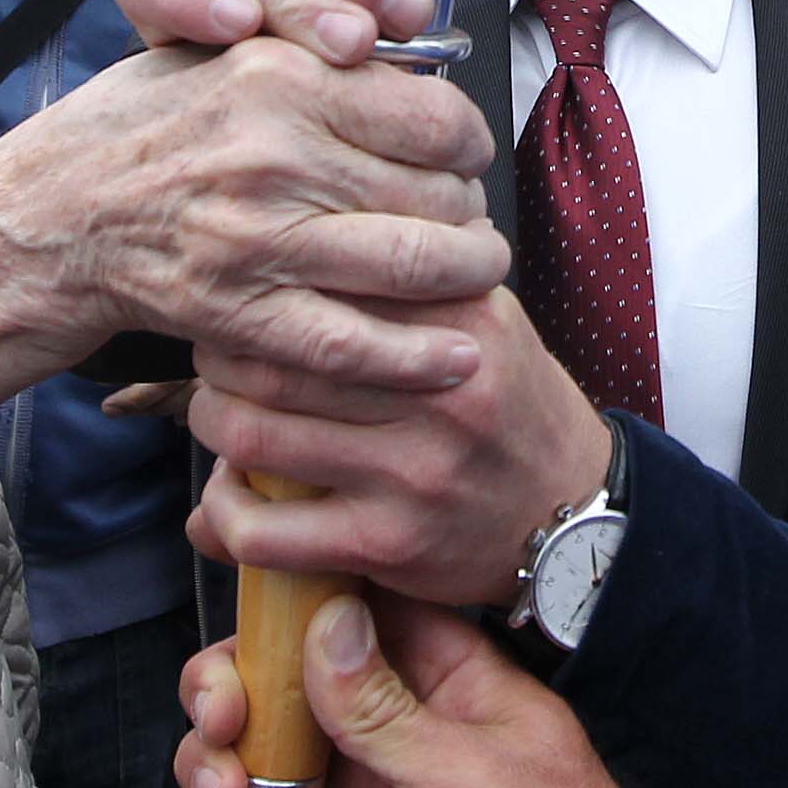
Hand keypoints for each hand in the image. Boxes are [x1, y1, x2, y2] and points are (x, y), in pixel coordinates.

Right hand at [0, 36, 511, 434]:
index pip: (431, 112)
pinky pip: (352, 344)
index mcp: (277, 77)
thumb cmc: (124, 133)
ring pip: (412, 264)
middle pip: (436, 189)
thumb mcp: (209, 58)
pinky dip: (416, 358)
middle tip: (475, 223)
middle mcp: (274, 151)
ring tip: (476, 275)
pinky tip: (456, 359)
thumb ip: (302, 55)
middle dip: (472, 213)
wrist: (38, 222)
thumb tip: (401, 61)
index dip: (471, 142)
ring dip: (466, 277)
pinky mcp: (236, 313)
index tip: (469, 156)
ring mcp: (256, 238)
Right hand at [180, 595, 752, 787]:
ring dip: (215, 780)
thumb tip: (326, 621)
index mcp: (435, 684)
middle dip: (228, 695)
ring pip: (247, 773)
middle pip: (274, 688)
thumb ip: (382, 707)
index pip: (348, 610)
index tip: (241, 599)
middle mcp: (384, 741)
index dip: (287, 598)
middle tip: (227, 722)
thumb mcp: (470, 772)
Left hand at [188, 288, 614, 606]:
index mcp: (458, 318)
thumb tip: (311, 245)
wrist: (574, 512)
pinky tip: (230, 497)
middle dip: (221, 357)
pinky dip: (225, 514)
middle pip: (275, 359)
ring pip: (255, 441)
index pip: (325, 282)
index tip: (248, 295)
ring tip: (217, 415)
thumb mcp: (483, 321)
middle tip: (215, 355)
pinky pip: (266, 532)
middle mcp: (437, 389)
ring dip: (213, 427)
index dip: (264, 290)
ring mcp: (411, 471)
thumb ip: (407, 282)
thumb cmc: (510, 408)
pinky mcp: (388, 542)